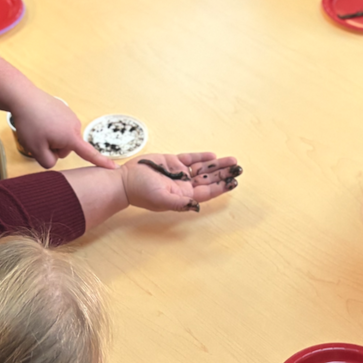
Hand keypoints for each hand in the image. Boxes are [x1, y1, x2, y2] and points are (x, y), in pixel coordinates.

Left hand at [9, 89, 116, 169]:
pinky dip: (51, 127)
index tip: (114, 168)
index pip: (89, 154)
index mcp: (71, 137)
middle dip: (54, 147)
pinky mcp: (65, 111)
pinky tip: (40, 120)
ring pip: (62, 138)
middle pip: (66, 149)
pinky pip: (60, 127)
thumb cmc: (30, 123)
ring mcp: (70, 117)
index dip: (101, 162)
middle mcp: (75, 126)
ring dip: (51, 137)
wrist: (24, 97)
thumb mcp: (35, 150)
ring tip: (38, 127)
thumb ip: (48, 162)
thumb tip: (54, 160)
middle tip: (38, 138)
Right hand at [121, 153, 240, 212]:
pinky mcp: (172, 162)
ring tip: (232, 160)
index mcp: (183, 195)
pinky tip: (212, 156)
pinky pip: (190, 159)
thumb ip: (179, 203)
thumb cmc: (140, 192)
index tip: (234, 181)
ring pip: (203, 168)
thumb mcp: (160, 199)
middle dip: (223, 174)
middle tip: (238, 168)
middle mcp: (184, 184)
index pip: (207, 191)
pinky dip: (201, 157)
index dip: (221, 187)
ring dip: (217, 165)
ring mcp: (178, 173)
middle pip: (208, 179)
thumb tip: (195, 205)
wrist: (124, 180)